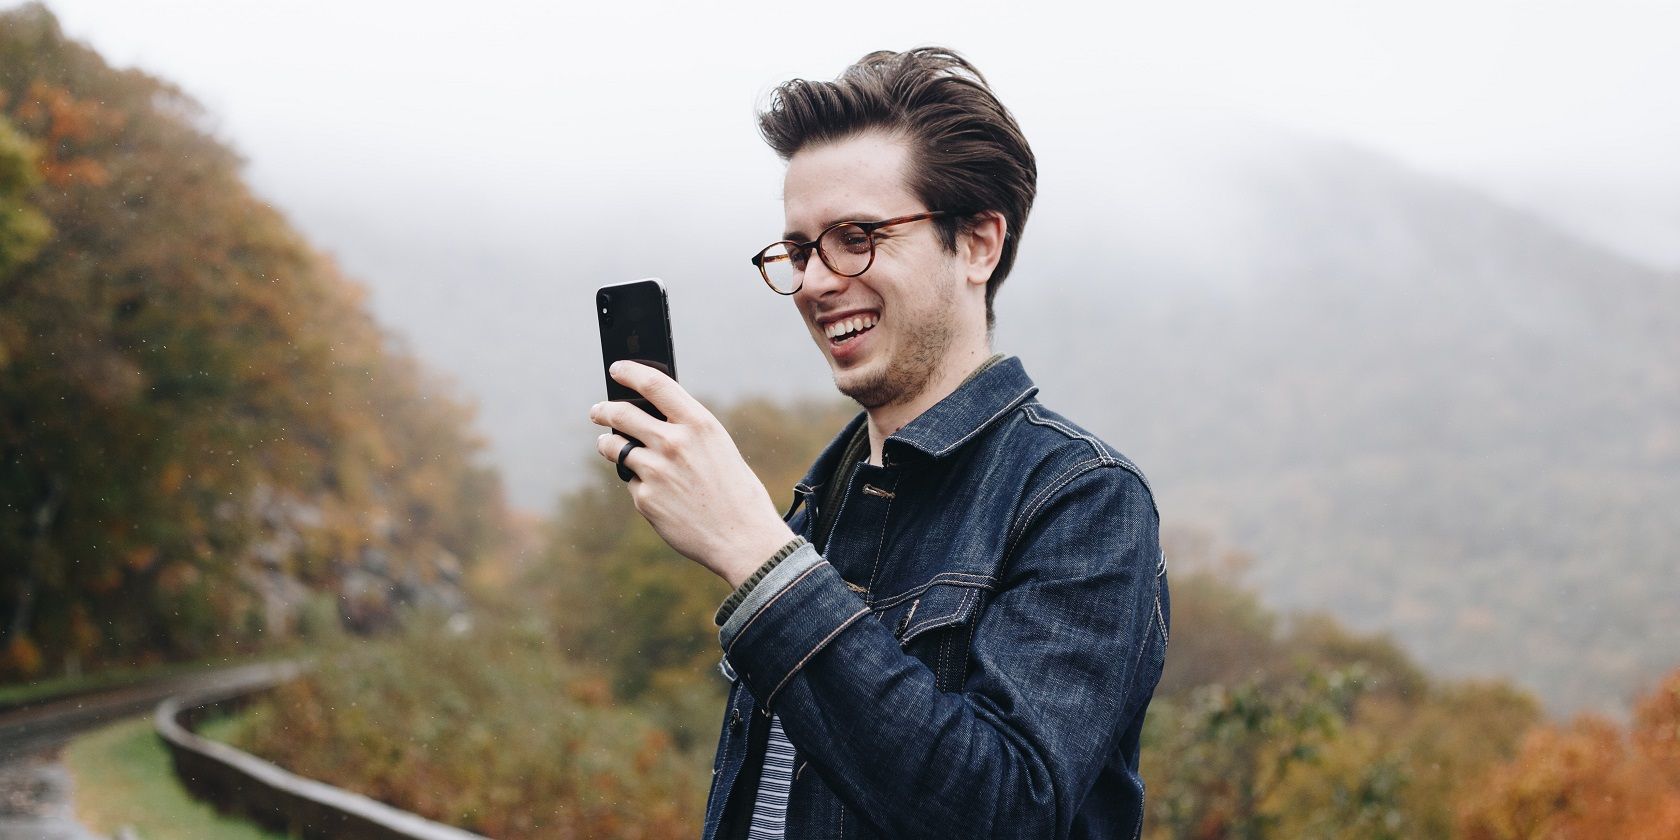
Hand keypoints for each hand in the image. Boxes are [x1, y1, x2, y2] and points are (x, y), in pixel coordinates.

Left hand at [589, 361, 795, 587]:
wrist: (742, 538)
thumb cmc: (735, 491)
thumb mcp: (718, 447)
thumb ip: (686, 430)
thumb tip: (649, 417)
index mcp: (698, 424)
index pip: (654, 384)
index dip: (630, 372)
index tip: (616, 369)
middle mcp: (673, 442)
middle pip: (622, 414)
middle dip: (603, 410)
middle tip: (597, 410)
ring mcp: (655, 471)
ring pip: (614, 448)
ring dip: (608, 445)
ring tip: (608, 446)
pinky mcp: (645, 499)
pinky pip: (630, 482)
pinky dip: (638, 483)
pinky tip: (657, 493)